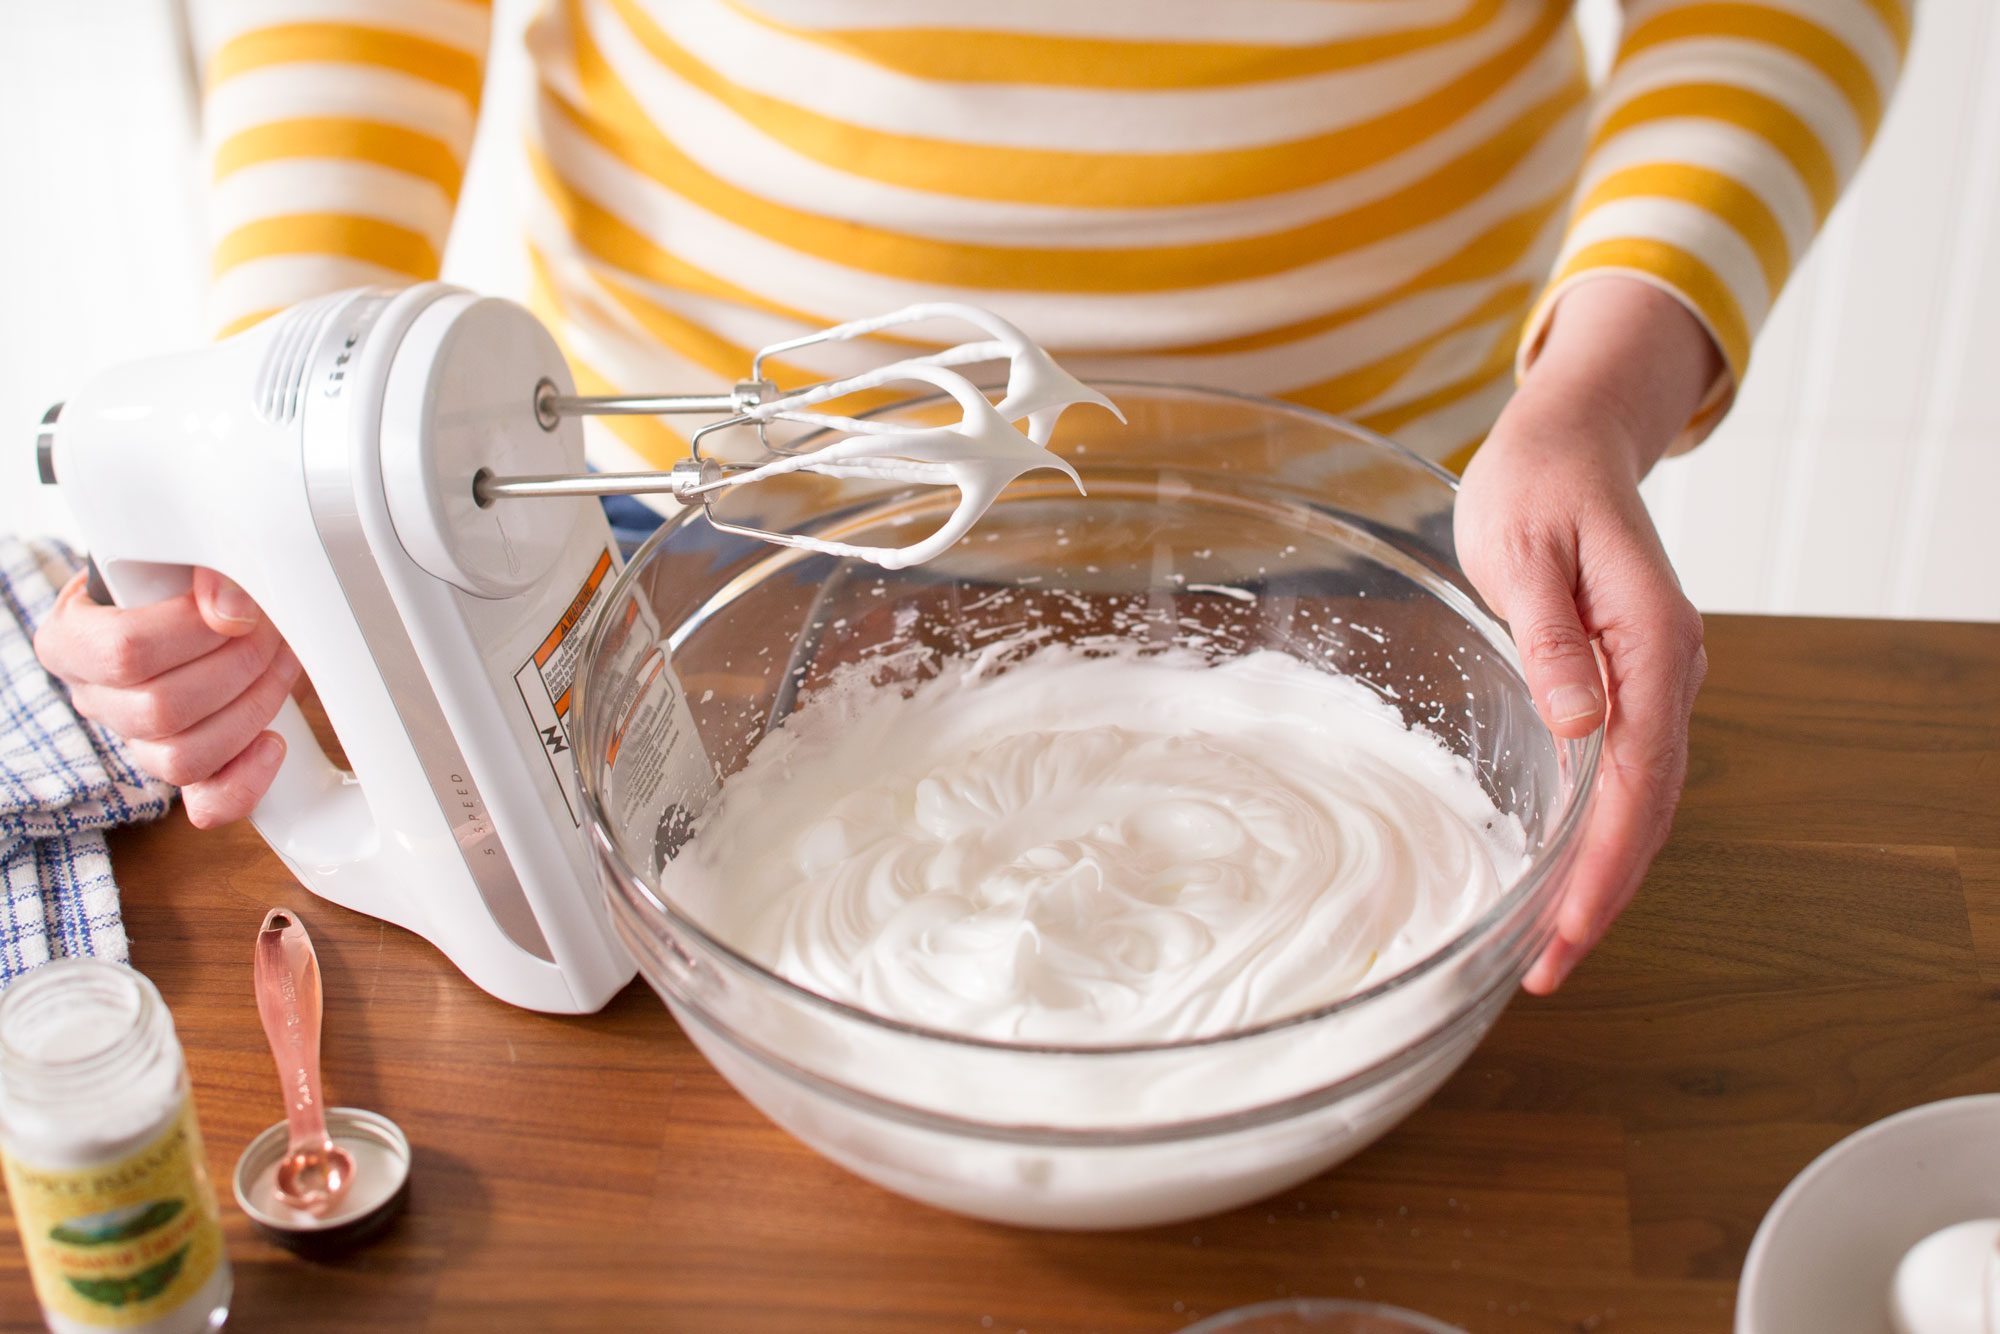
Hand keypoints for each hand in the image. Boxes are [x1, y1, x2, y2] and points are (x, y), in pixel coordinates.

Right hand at [34, 568, 301, 827]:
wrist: (202, 604)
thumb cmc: (185, 580)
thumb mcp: (182, 555)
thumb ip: (202, 569)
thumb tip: (231, 611)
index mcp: (72, 641)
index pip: (123, 651)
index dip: (194, 632)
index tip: (236, 610)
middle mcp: (97, 698)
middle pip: (159, 710)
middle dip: (237, 668)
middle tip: (272, 633)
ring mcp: (138, 741)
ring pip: (182, 759)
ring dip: (252, 710)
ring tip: (281, 665)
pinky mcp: (186, 770)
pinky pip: (205, 805)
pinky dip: (246, 782)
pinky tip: (273, 743)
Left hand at [1454, 276, 1721, 991]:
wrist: (1569, 440)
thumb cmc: (1537, 483)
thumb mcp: (1525, 547)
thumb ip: (1552, 635)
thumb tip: (1579, 723)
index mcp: (1651, 639)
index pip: (1639, 776)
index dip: (1605, 862)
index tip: (1567, 928)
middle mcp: (1666, 669)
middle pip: (1648, 806)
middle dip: (1602, 894)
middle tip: (1547, 971)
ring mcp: (1652, 679)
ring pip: (1640, 799)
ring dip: (1601, 874)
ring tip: (1550, 948)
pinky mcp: (1625, 682)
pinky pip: (1623, 774)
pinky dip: (1598, 833)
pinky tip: (1564, 876)